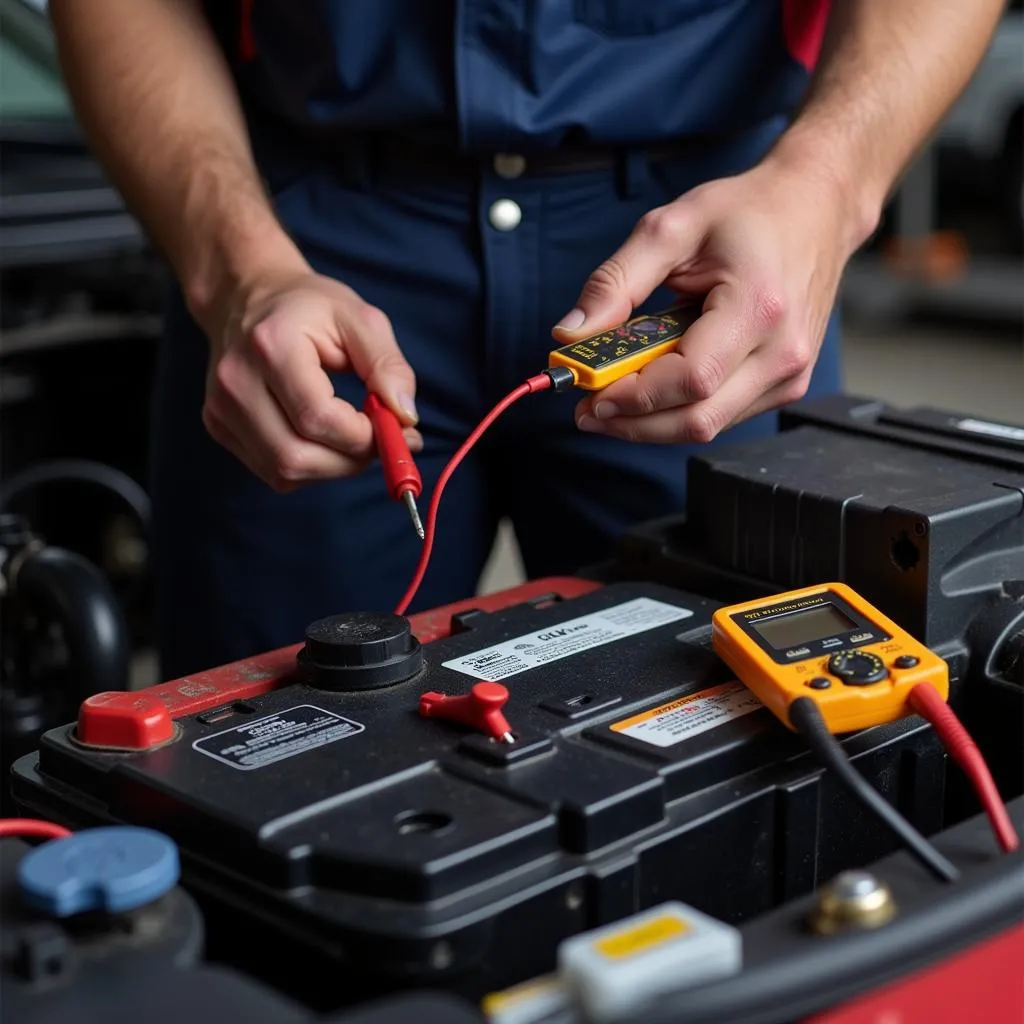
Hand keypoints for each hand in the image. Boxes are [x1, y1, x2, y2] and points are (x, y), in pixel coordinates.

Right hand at [200, 268, 421, 491]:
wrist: (246, 297)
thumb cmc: (309, 308)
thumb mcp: (361, 320)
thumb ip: (389, 366)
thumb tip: (406, 417)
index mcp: (270, 345)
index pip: (318, 418)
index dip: (364, 437)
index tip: (395, 427)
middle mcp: (236, 381)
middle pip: (296, 457)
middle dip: (351, 462)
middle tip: (381, 442)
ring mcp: (220, 408)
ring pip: (284, 473)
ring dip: (333, 468)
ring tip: (355, 438)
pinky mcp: (218, 427)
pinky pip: (273, 473)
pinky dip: (310, 468)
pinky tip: (325, 440)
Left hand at [552, 157, 869, 443]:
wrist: (816, 208)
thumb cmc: (749, 213)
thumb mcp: (669, 229)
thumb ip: (615, 282)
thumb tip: (570, 332)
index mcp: (758, 308)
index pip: (690, 380)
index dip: (633, 398)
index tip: (588, 394)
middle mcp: (783, 352)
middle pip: (697, 419)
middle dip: (633, 422)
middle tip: (587, 409)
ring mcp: (790, 374)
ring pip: (708, 426)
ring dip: (651, 422)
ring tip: (612, 398)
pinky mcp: (787, 385)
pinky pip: (722, 416)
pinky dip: (679, 411)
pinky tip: (654, 389)